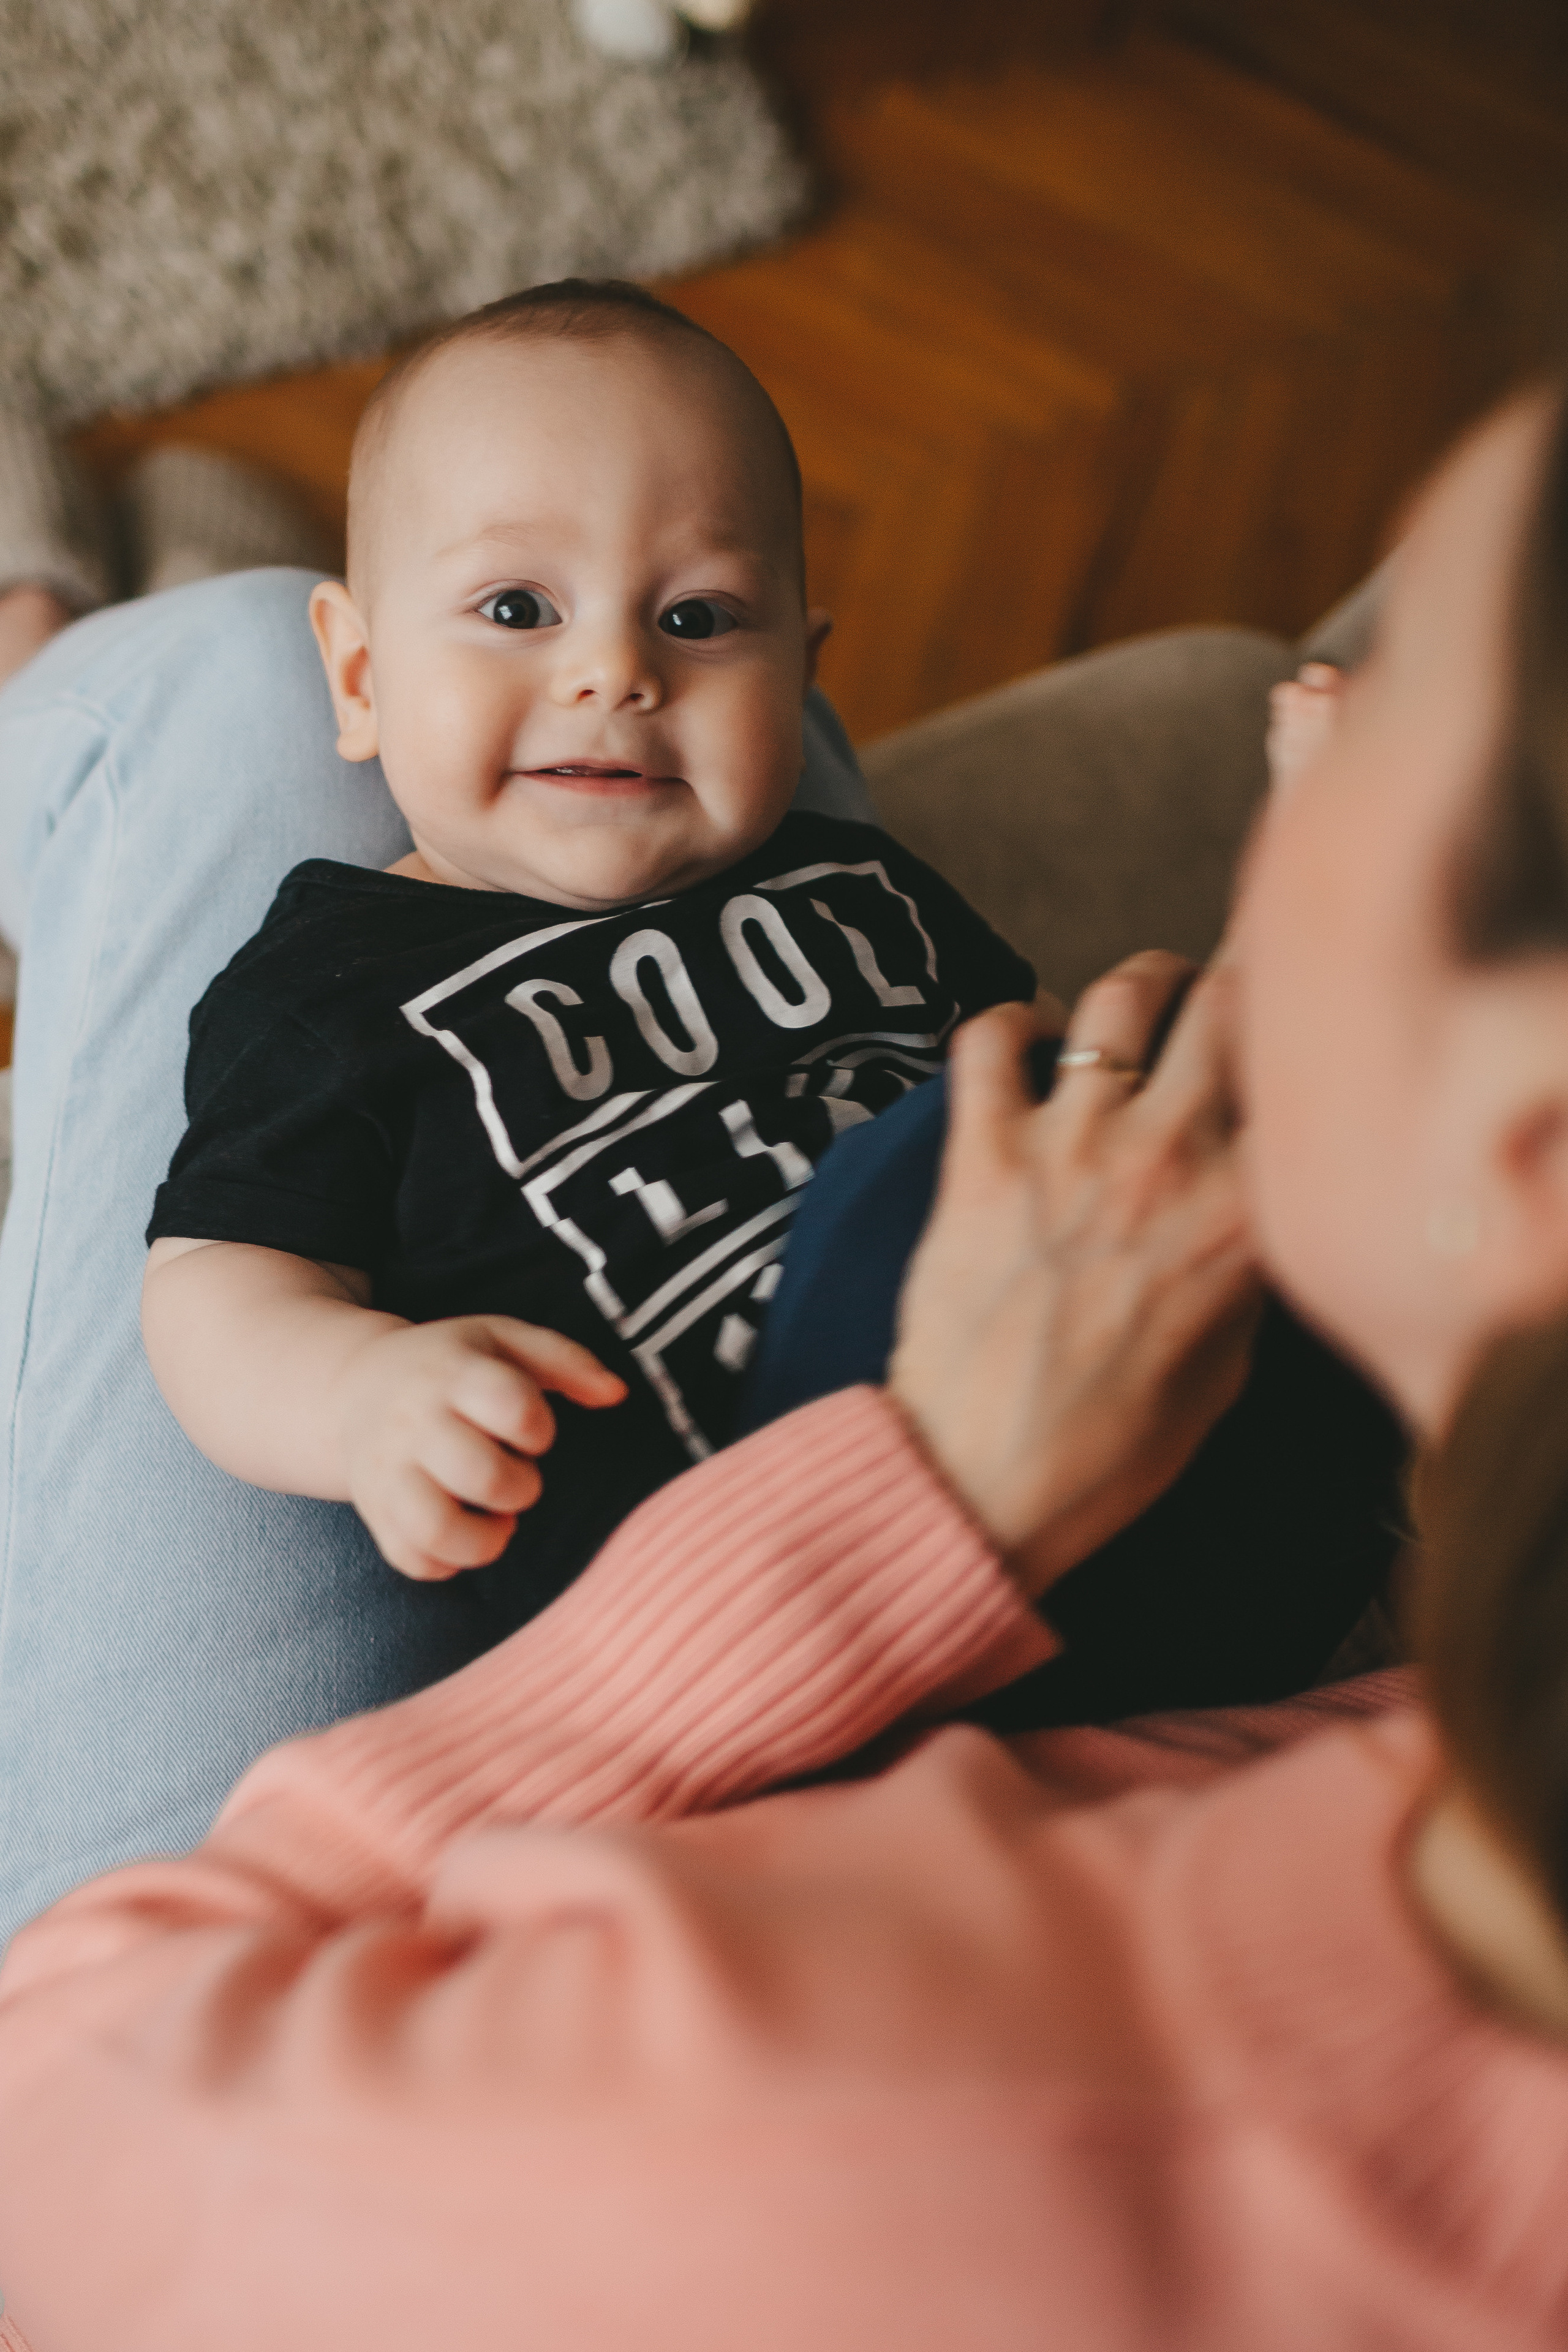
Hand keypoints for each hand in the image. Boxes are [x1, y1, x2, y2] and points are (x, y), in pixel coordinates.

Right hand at [337, 1316, 625, 1580]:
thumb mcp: (505, 1340)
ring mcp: (387, 1473)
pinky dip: (448, 1562)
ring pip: (436, 1530)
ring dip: (485, 1540)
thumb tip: (618, 1395)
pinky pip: (412, 1561)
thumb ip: (567, 1360)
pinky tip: (462, 1534)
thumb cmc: (451, 1366)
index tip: (532, 1432)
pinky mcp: (374, 1514)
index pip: (512, 1407)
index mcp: (453, 1374)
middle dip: (520, 1487)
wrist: (354, 1386)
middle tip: (516, 1477)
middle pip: (481, 1475)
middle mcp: (413, 1423)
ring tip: (497, 1522)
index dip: (539, 1429)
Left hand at [888, 952, 1261, 1600]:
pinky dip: (1009, 1021)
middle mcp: (1171, 1158)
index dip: (1299, 1042)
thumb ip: (1248, 1267)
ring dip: (1138, 986)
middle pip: (1226, 1001)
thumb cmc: (1112, 1446)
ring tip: (1140, 1001)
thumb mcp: (1230, 1364)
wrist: (988, 1481)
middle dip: (1229, 981)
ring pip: (1121, 996)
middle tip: (1220, 997)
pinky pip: (988, 1037)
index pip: (1300, 1074)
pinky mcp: (981, 1155)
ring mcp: (1072, 1147)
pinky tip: (1024, 1040)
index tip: (1293, 1040)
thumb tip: (1247, 1208)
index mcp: (1249, 1215)